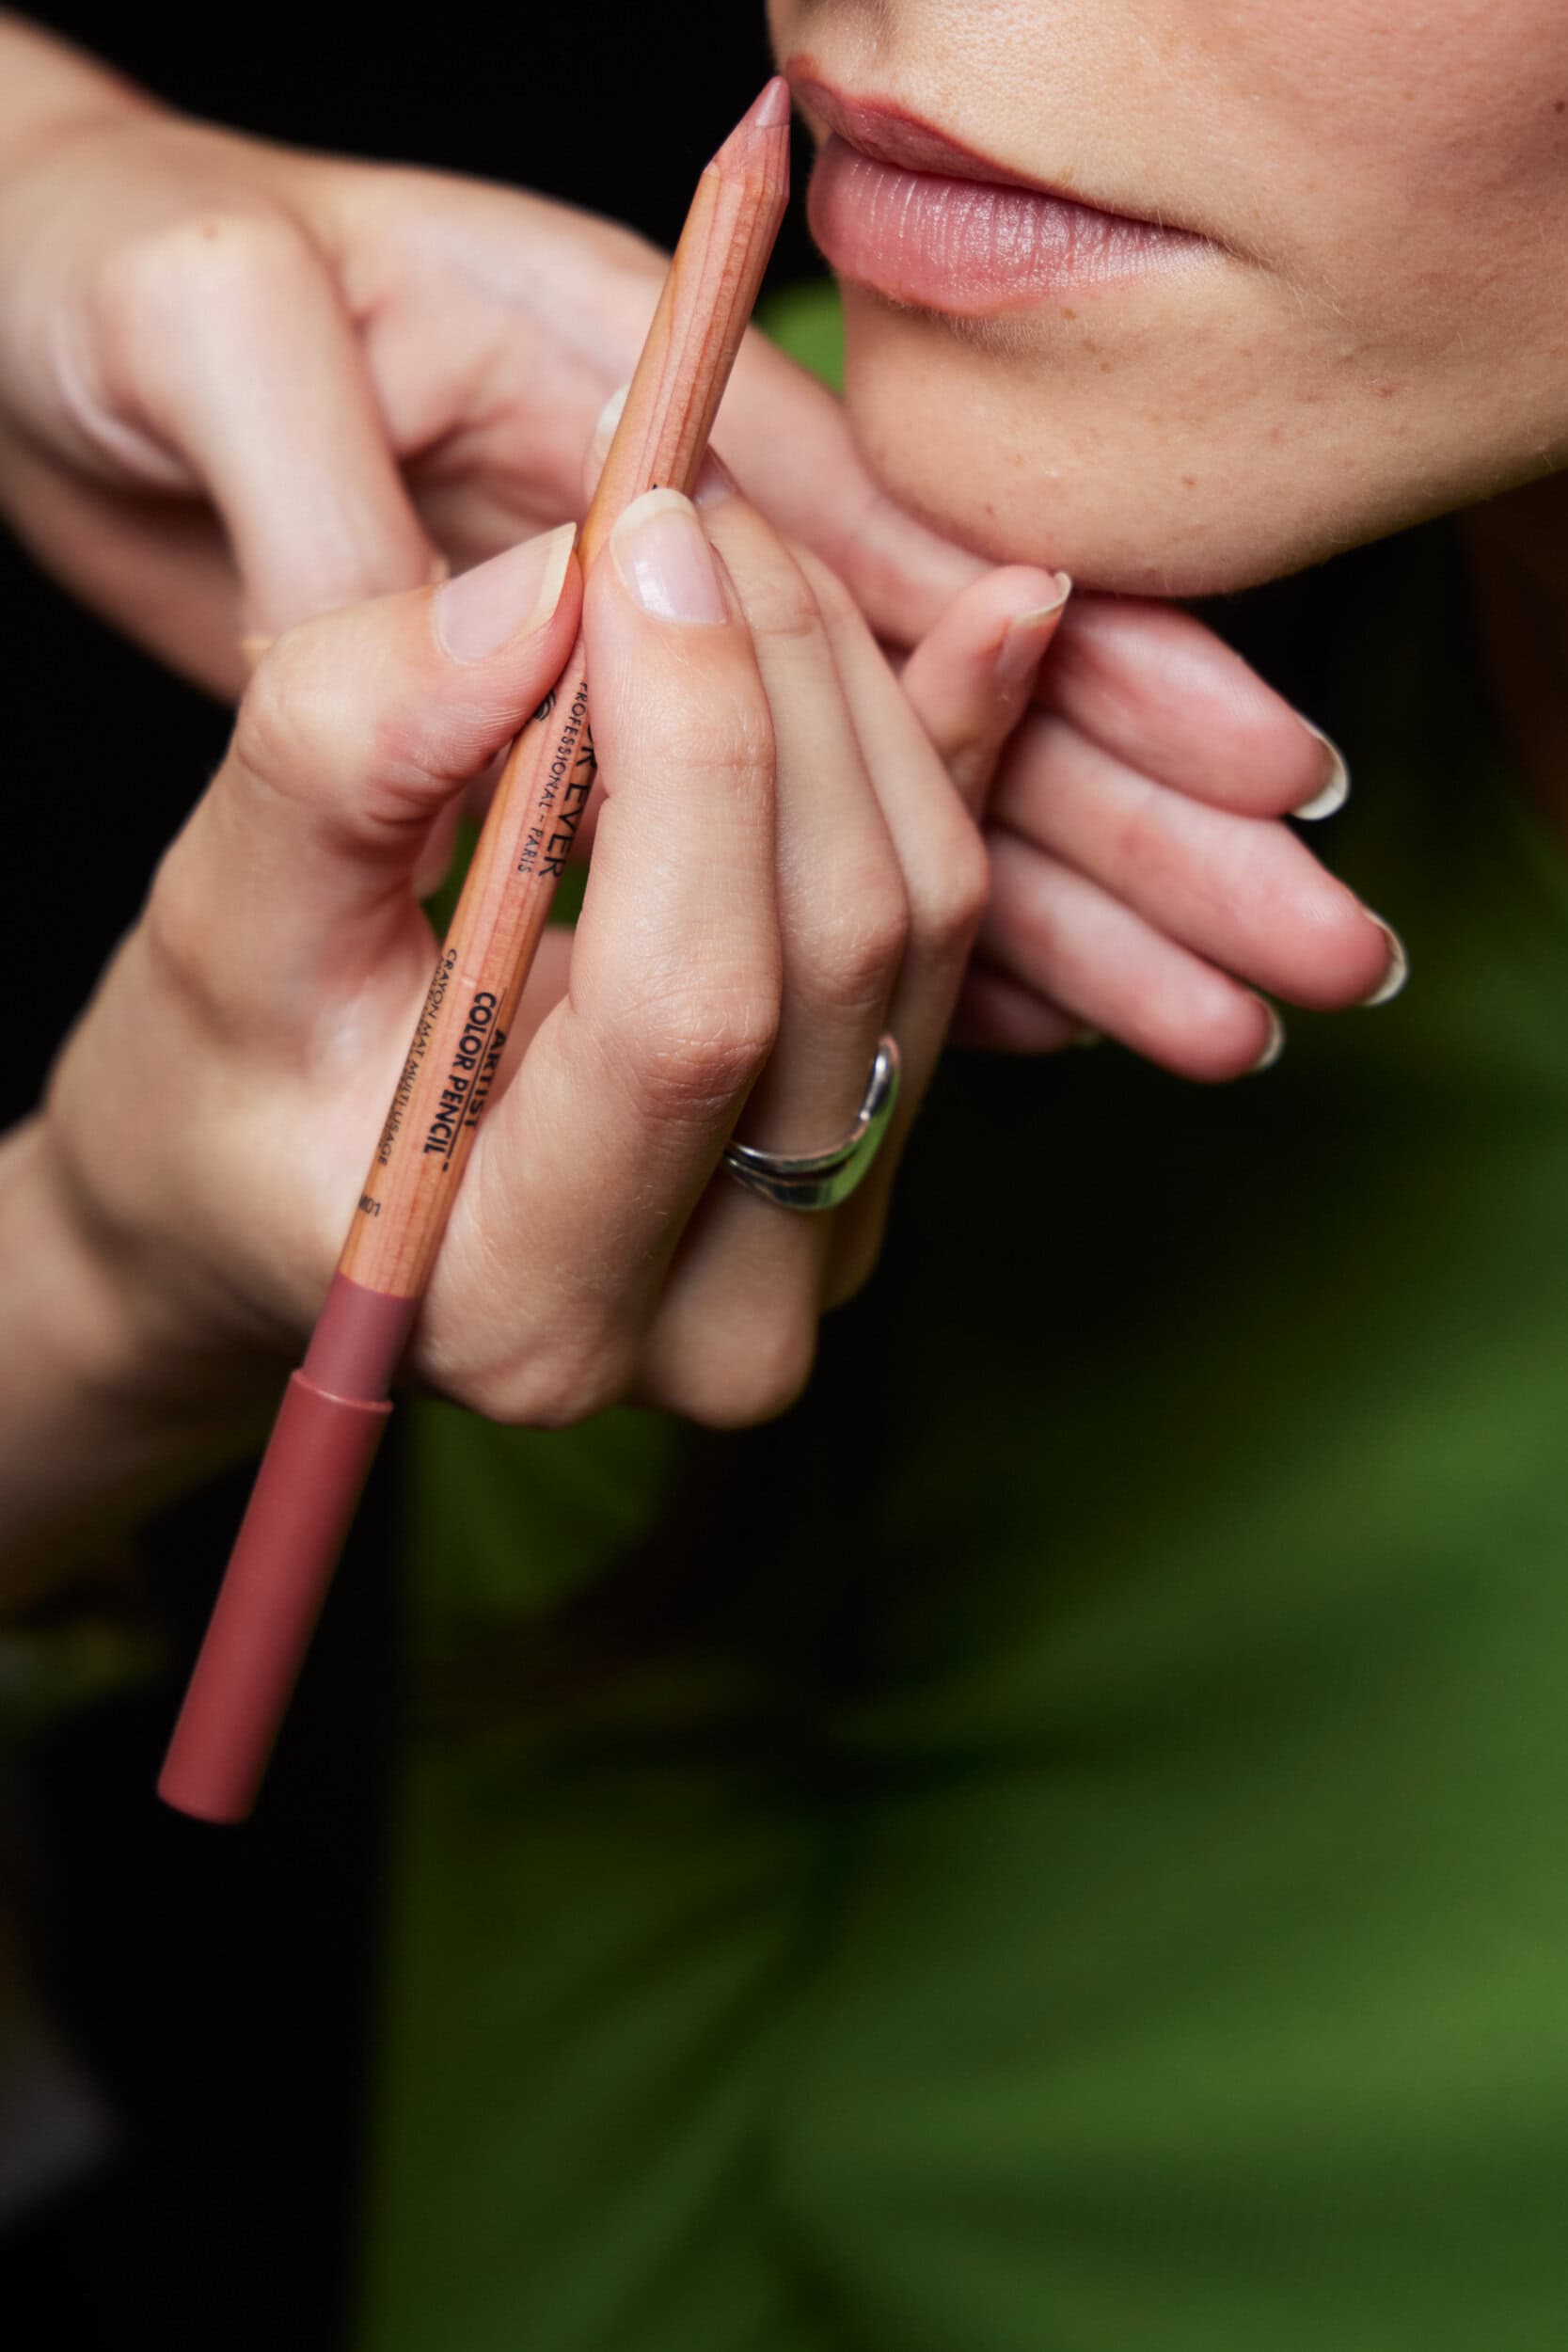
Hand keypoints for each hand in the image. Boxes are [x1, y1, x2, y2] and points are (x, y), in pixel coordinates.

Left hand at [0, 56, 1400, 1090]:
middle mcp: (675, 507)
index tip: (1233, 777)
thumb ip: (361, 501)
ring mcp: (661, 625)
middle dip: (1124, 820)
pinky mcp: (616, 720)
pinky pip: (793, 837)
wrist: (43, 327)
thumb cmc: (109, 289)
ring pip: (895, 779)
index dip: (1055, 667)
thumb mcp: (215, 333)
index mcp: (621, 363)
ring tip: (1225, 1013)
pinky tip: (1031, 1007)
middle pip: (942, 676)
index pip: (883, 533)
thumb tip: (567, 630)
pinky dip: (908, 919)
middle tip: (1303, 948)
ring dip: (1063, 896)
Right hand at [36, 487, 1049, 1485]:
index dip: (693, 748)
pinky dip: (954, 763)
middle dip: (777, 681)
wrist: (281, 1197)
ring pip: (927, 927)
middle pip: (837, 950)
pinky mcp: (872, 1162)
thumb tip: (547, 590)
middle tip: (683, 500)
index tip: (639, 535)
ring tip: (737, 545)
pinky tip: (996, 616)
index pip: (688, 1010)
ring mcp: (823, 1252)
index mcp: (531, 1304)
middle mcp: (719, 1325)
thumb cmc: (225, 1087)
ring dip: (857, 697)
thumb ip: (348, 761)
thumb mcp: (222, 925)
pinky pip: (957, 940)